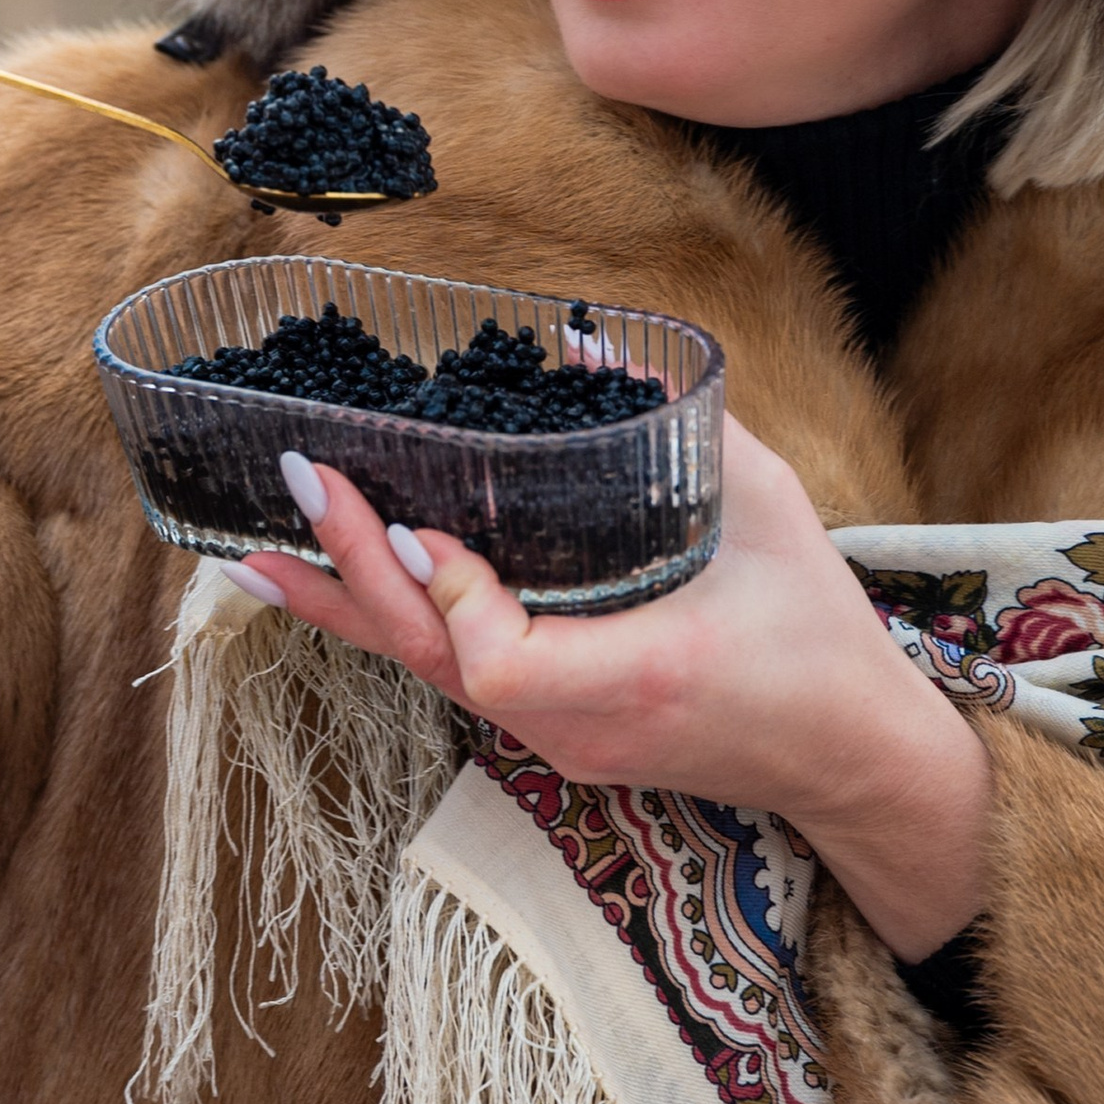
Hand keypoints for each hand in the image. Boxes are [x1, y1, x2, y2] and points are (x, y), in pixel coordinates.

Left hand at [238, 414, 988, 961]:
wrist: (848, 757)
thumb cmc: (816, 632)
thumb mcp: (769, 508)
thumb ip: (678, 424)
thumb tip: (588, 346)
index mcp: (638, 674)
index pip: (501, 657)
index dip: (450, 594)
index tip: (419, 524)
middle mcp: (579, 724)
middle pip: (434, 662)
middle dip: (354, 575)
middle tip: (298, 488)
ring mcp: (558, 740)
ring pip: (426, 674)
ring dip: (342, 607)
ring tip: (255, 553)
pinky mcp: (551, 734)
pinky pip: (448, 678)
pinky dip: (385, 625)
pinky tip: (329, 587)